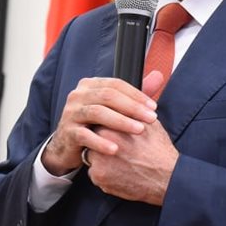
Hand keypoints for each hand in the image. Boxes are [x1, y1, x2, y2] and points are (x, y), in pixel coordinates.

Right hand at [41, 74, 159, 175]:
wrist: (68, 146)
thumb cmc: (94, 124)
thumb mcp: (113, 108)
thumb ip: (134, 94)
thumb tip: (158, 76)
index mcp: (90, 85)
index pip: (116, 84)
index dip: (136, 95)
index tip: (153, 107)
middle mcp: (78, 95)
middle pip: (108, 96)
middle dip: (132, 107)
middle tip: (151, 118)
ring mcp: (70, 113)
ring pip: (98, 112)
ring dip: (121, 121)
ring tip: (139, 130)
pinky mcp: (67, 132)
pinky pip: (85, 135)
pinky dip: (101, 142)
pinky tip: (116, 149)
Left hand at [87, 71, 178, 205]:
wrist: (167, 178)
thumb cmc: (159, 150)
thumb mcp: (151, 122)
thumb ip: (137, 106)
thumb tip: (141, 87)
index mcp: (113, 123)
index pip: (100, 119)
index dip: (109, 126)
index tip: (118, 131)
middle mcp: (102, 139)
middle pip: (94, 136)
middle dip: (102, 140)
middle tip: (122, 148)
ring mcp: (98, 159)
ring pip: (92, 155)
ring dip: (102, 157)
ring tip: (123, 161)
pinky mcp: (99, 177)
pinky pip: (95, 172)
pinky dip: (105, 173)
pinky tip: (121, 173)